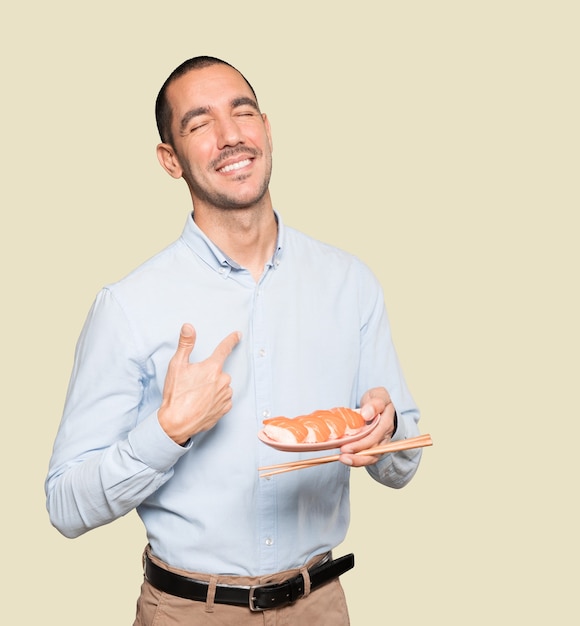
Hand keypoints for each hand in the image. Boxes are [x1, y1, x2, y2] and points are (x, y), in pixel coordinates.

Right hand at [158, 323, 240, 444]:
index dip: (231, 340)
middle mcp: (223, 381)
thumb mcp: (177, 365)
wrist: (176, 423)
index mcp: (212, 368)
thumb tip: (188, 326)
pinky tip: (203, 404)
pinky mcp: (225, 409)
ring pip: (221, 386)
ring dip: (213, 388)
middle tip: (193, 384)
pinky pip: (223, 399)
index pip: (224, 349)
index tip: (238, 335)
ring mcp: (225, 395)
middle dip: (209, 375)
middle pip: (219, 372)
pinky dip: (215, 400)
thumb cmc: (176, 394)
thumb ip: (185, 344)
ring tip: (196, 396)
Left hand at [339, 387, 395, 466]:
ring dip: (357, 460)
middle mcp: (385, 435)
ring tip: (342, 459)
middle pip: (374, 449)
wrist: (379, 405)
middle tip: (342, 453)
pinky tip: (345, 459)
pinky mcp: (374, 447)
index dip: (363, 443)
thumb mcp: (378, 395)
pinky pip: (367, 457)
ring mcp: (380, 442)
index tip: (348, 445)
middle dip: (358, 453)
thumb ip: (374, 404)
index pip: (377, 435)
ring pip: (371, 456)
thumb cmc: (377, 400)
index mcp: (387, 421)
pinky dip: (356, 460)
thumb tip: (366, 414)